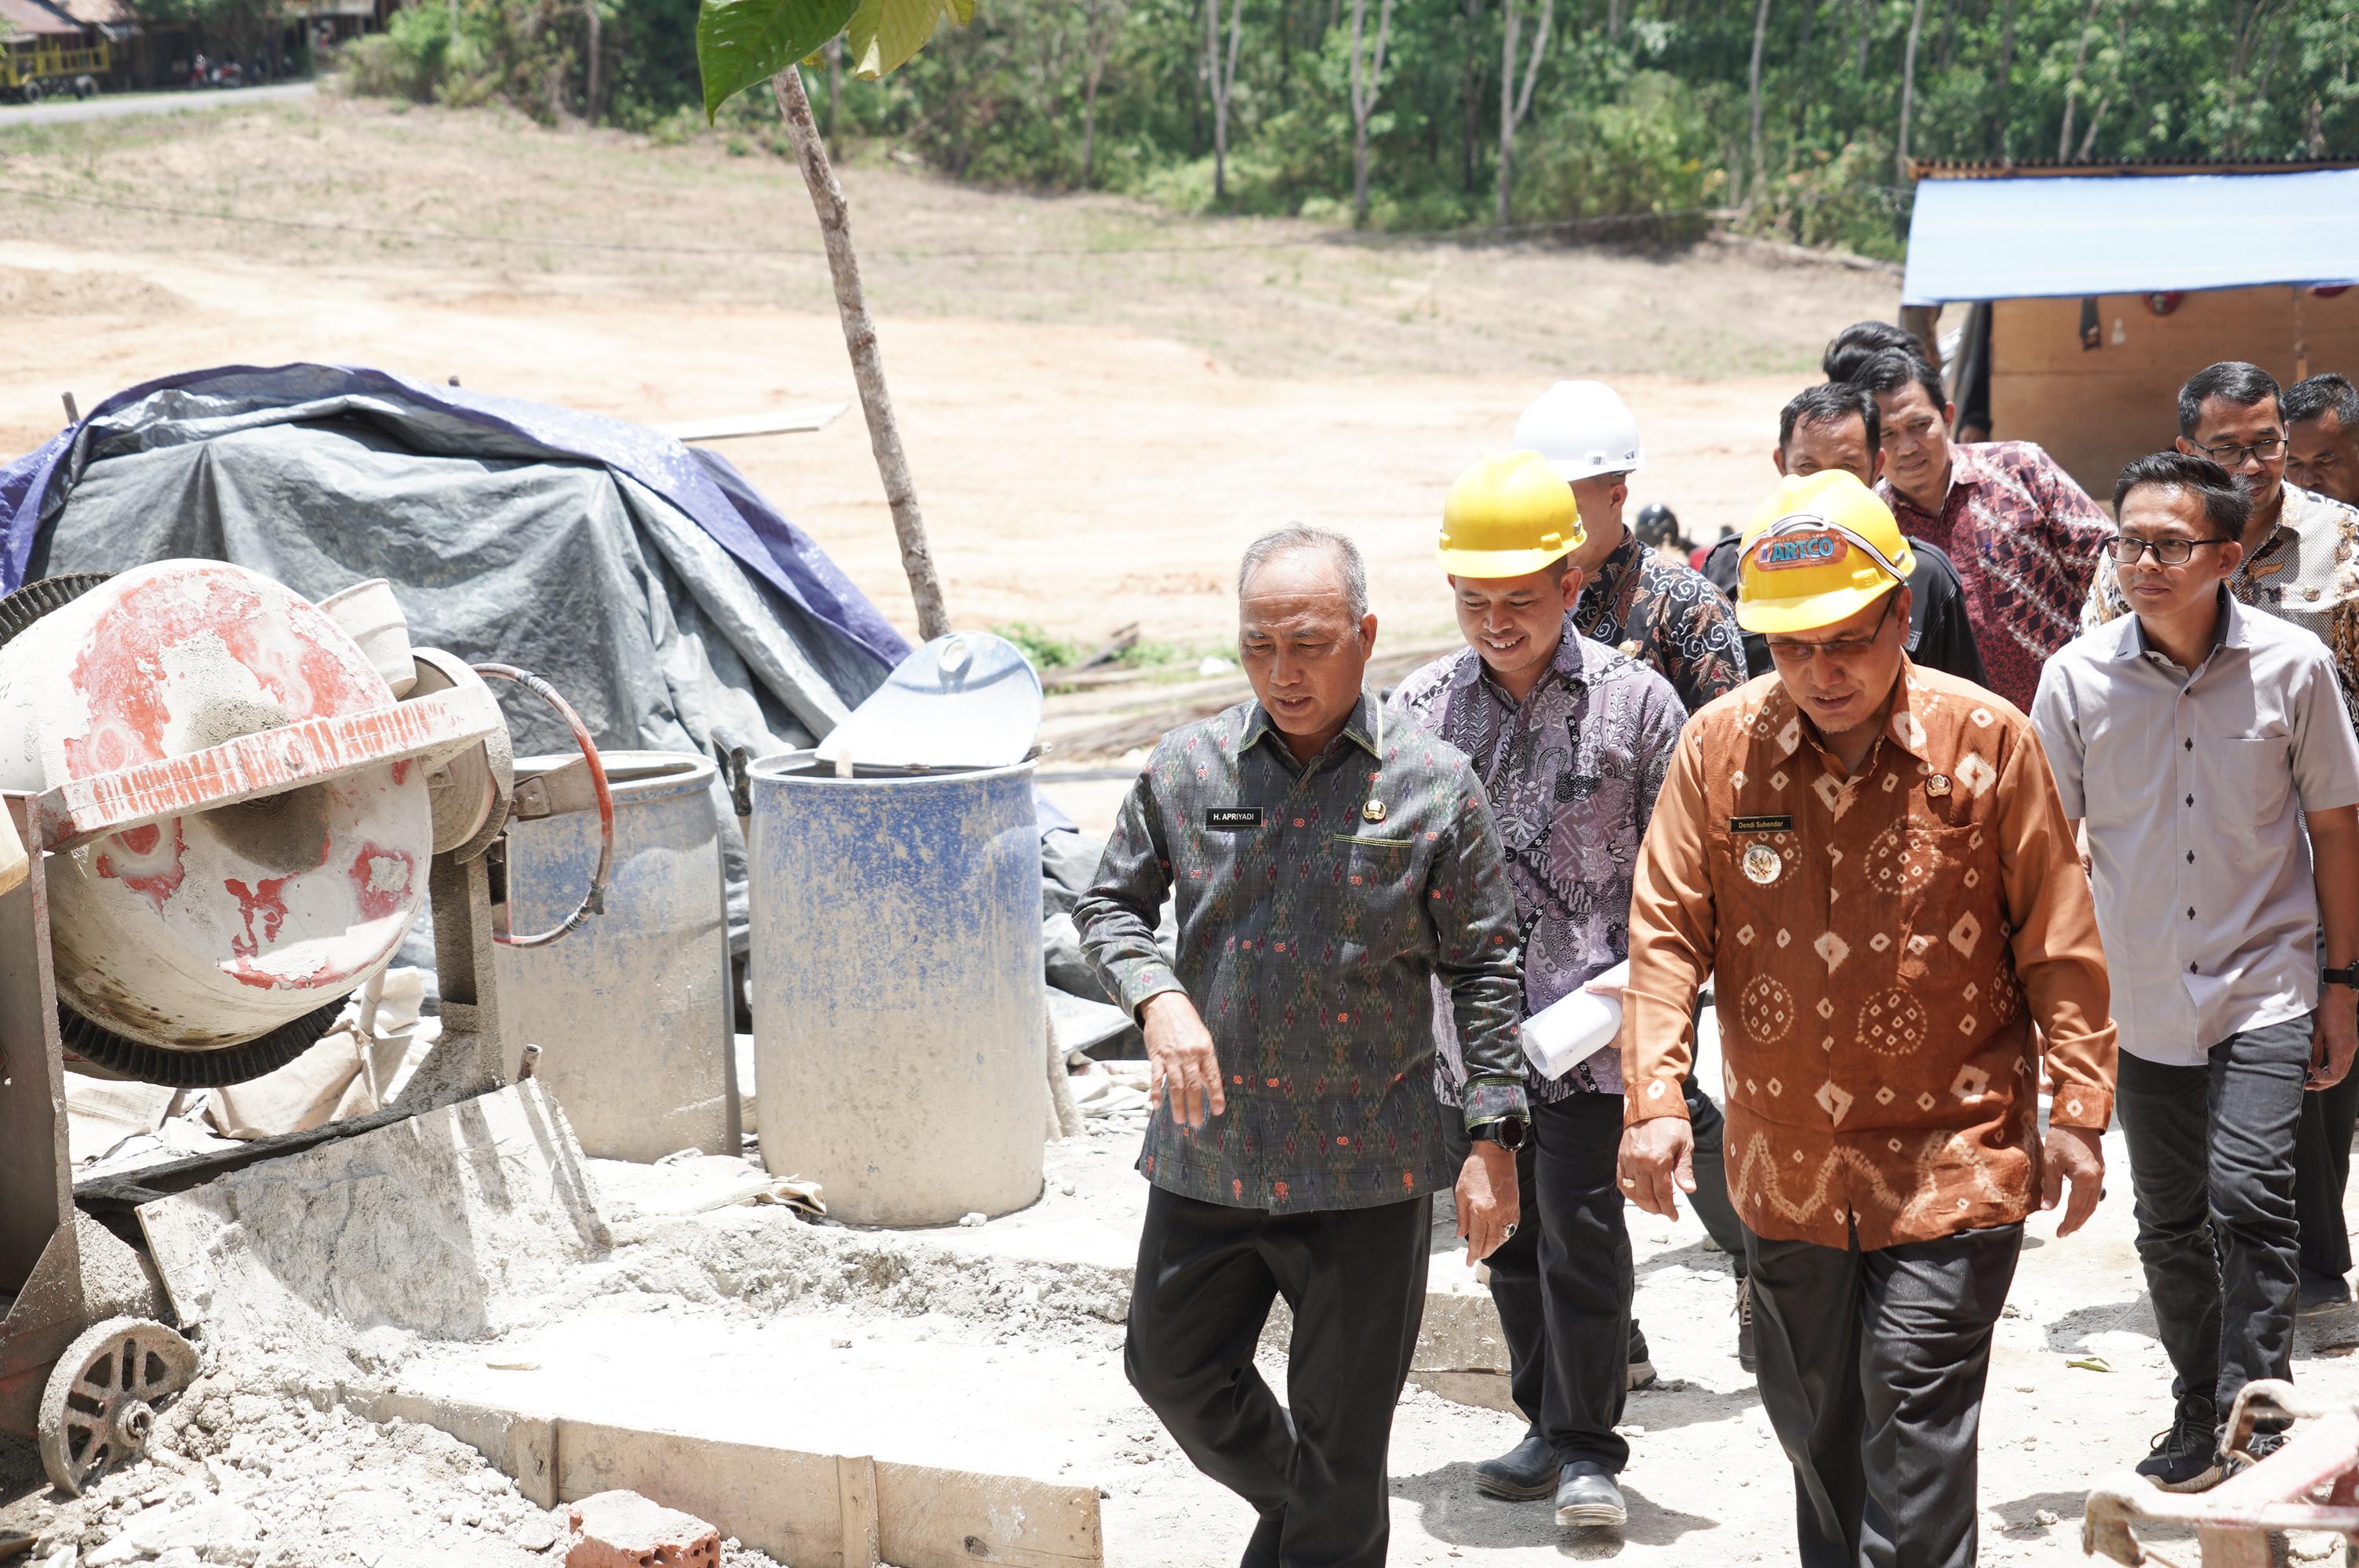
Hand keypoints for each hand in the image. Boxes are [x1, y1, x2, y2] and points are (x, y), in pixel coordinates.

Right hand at [1140, 992, 1225, 1127]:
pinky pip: (1156, 1077)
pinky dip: (1156, 1092)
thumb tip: (1207, 1084)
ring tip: (1180, 1120)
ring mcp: (1171, 1056)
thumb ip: (1205, 1061)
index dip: (1215, 1095)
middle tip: (1196, 1123)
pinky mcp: (1156, 1055)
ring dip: (1177, 1105)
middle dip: (1195, 1106)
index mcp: (1204, 1050)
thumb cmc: (1187, 1022)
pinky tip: (1157, 1105)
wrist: (1165, 1004)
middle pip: (1193, 1086)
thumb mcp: (1203, 1038)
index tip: (1217, 1111)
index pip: (1212, 1077)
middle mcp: (1189, 1055)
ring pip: (1175, 1085)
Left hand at [1456, 1142, 1518, 1264]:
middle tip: (1476, 1258)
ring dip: (1494, 1247)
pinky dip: (1504, 1236)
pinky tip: (1498, 1237)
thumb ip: (1461, 1217)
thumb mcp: (1460, 1193)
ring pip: (1502, 1238)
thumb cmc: (1475, 1170)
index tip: (1469, 1262)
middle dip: (1483, 1254)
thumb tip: (1461, 1235)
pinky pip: (1511, 1228)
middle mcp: (1495, 1214)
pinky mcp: (1515, 1207)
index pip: (1476, 1240)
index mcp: (1479, 1211)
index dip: (1472, 1254)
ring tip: (1486, 1250)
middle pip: (1491, 1243)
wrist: (1495, 1154)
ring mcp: (1508, 1211)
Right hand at [1617, 1117, 1694, 1220]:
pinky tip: (1637, 1195)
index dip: (1669, 1208)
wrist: (1651, 1103)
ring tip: (1653, 1207)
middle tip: (1665, 1213)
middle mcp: (1640, 1162)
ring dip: (1642, 1203)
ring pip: (1632, 1191)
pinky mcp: (1621, 1156)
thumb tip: (1689, 1190)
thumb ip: (1684, 1169)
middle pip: (1646, 1196)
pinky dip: (1629, 1192)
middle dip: (1657, 1209)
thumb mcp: (1685, 1145)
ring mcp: (1628, 1159)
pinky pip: (1622, 1180)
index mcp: (1658, 1160)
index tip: (1674, 1217)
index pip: (1663, 1194)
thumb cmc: (1671, 1122)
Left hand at [2038, 1123, 2104, 1235]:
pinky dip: (2086, 1203)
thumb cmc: (2062, 1138)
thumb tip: (2047, 1209)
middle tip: (2065, 1233)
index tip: (2059, 1233)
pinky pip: (2095, 1193)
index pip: (2076, 1207)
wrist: (2078, 1118)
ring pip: (2093, 1202)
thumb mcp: (2051, 1163)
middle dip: (2076, 1222)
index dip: (2068, 1222)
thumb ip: (2051, 1188)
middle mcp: (2097, 1179)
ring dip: (2083, 1215)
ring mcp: (2101, 1174)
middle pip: (2088, 1208)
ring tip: (2071, 1225)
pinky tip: (2078, 1207)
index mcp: (2085, 1178)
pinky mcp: (2100, 1169)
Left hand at [2311, 994, 2358, 1089]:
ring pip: (2343, 1070)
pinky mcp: (2351, 1042)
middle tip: (2309, 1085)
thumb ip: (2314, 1051)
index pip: (2334, 1075)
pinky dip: (2334, 1068)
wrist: (2342, 995)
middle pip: (2339, 1076)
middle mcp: (2349, 1050)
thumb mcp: (2316, 1031)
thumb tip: (2310, 1066)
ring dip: (2329, 1076)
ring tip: (2313, 1078)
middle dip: (2324, 1083)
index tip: (2308, 1073)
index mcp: (2341, 1049)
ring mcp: (2352, 1047)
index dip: (2321, 1079)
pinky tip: (2322, 1066)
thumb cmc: (2328, 1010)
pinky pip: (2344, 1061)